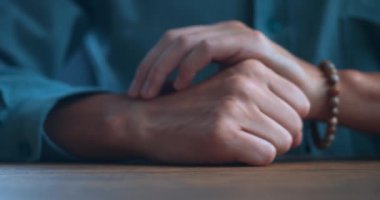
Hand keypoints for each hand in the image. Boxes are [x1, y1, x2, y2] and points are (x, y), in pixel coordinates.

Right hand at [46, 60, 308, 163]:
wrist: (148, 119)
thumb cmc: (191, 109)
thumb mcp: (228, 88)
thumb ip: (263, 97)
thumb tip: (298, 131)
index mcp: (250, 68)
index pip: (300, 101)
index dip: (288, 120)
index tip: (267, 126)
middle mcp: (246, 84)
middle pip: (295, 124)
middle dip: (281, 137)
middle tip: (253, 139)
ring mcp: (234, 108)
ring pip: (284, 141)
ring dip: (266, 148)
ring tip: (240, 144)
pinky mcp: (223, 134)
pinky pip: (265, 155)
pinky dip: (253, 159)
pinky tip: (232, 151)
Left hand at [128, 21, 323, 118]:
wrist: (306, 97)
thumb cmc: (262, 101)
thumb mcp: (223, 93)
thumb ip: (200, 90)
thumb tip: (167, 103)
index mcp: (211, 42)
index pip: (170, 46)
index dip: (149, 66)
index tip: (136, 92)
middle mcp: (220, 32)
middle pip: (171, 40)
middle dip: (149, 66)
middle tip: (136, 93)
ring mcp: (234, 34)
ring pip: (184, 41)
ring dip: (162, 67)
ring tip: (149, 92)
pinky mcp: (248, 42)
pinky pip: (209, 48)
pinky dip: (189, 66)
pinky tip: (179, 86)